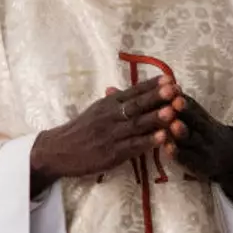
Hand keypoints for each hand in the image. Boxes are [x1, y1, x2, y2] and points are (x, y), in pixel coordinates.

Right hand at [29, 77, 180, 194]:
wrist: (57, 150)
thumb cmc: (79, 131)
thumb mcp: (95, 111)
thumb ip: (112, 101)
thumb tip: (124, 88)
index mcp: (107, 104)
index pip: (132, 92)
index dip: (151, 86)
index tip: (170, 78)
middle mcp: (109, 116)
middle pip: (136, 106)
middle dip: (157, 97)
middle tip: (175, 90)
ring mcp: (110, 135)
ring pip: (136, 125)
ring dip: (156, 117)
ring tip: (173, 111)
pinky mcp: (111, 153)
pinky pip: (132, 146)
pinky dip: (148, 141)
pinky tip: (163, 138)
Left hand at [162, 93, 232, 203]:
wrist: (231, 160)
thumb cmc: (205, 134)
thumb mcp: (202, 119)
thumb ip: (188, 107)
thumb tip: (166, 83)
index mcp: (204, 118)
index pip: (194, 106)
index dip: (184, 98)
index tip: (173, 88)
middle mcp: (206, 132)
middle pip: (195, 120)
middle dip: (185, 111)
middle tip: (175, 102)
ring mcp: (202, 149)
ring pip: (191, 139)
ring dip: (181, 132)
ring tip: (173, 125)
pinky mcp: (197, 166)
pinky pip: (187, 159)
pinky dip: (177, 153)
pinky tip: (167, 148)